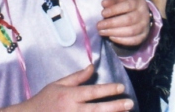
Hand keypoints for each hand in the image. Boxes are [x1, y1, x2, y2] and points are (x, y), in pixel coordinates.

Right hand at [5, 64, 132, 111]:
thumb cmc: (44, 100)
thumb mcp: (58, 84)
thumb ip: (77, 77)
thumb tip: (92, 66)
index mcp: (69, 96)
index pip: (92, 92)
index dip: (108, 89)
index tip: (121, 87)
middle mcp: (71, 110)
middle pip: (96, 109)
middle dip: (115, 106)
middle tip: (130, 103)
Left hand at [98, 0, 151, 48]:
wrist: (141, 15)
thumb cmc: (128, 6)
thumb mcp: (122, 0)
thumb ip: (113, 0)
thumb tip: (104, 4)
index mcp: (139, 2)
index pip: (128, 5)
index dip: (115, 9)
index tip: (103, 13)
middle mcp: (144, 14)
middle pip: (129, 20)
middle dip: (111, 23)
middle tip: (99, 25)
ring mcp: (145, 26)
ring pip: (130, 31)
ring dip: (114, 32)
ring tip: (102, 32)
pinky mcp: (143, 36)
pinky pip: (132, 41)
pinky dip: (120, 40)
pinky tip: (111, 37)